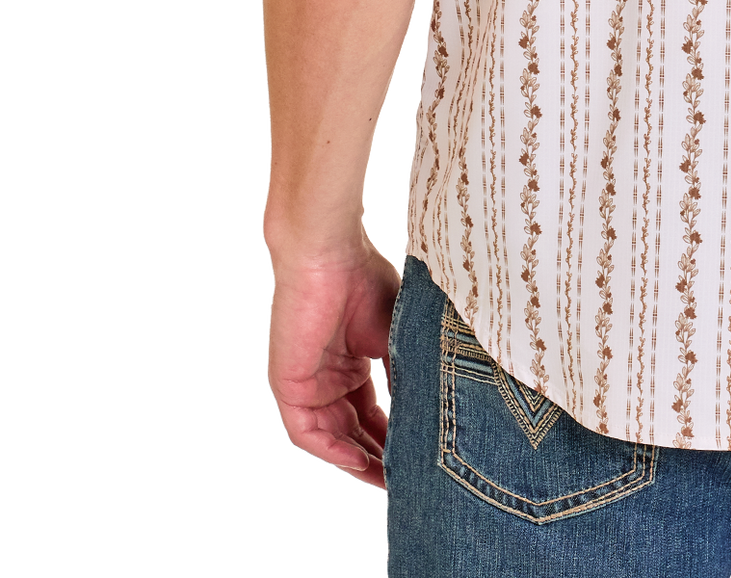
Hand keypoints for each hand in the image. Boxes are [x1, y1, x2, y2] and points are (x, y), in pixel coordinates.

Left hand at [265, 231, 400, 490]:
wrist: (328, 251)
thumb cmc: (363, 277)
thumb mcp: (395, 333)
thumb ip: (407, 372)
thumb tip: (441, 409)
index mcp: (351, 362)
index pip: (374, 414)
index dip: (397, 438)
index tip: (424, 458)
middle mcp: (327, 379)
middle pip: (355, 432)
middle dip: (382, 458)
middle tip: (412, 480)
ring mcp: (306, 385)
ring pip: (334, 438)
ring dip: (361, 461)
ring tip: (392, 480)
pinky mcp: (287, 387)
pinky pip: (309, 435)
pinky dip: (336, 452)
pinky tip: (362, 463)